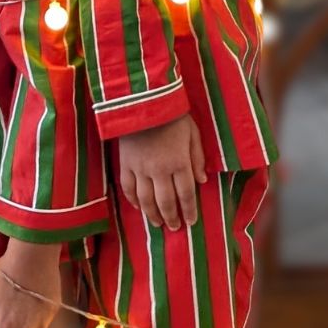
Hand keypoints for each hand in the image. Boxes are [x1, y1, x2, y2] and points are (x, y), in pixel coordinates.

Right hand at [117, 113, 206, 230]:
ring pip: (145, 199)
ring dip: (152, 214)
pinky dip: (132, 200)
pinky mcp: (125, 163)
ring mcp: (140, 168)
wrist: (143, 100)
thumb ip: (197, 157)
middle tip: (174, 227)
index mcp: (179, 162)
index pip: (186, 194)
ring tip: (158, 223)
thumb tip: (202, 181)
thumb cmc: (173, 114)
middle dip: (171, 217)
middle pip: (165, 201)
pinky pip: (128, 187)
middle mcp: (159, 170)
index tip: (191, 221)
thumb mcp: (193, 132)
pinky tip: (138, 207)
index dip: (189, 211)